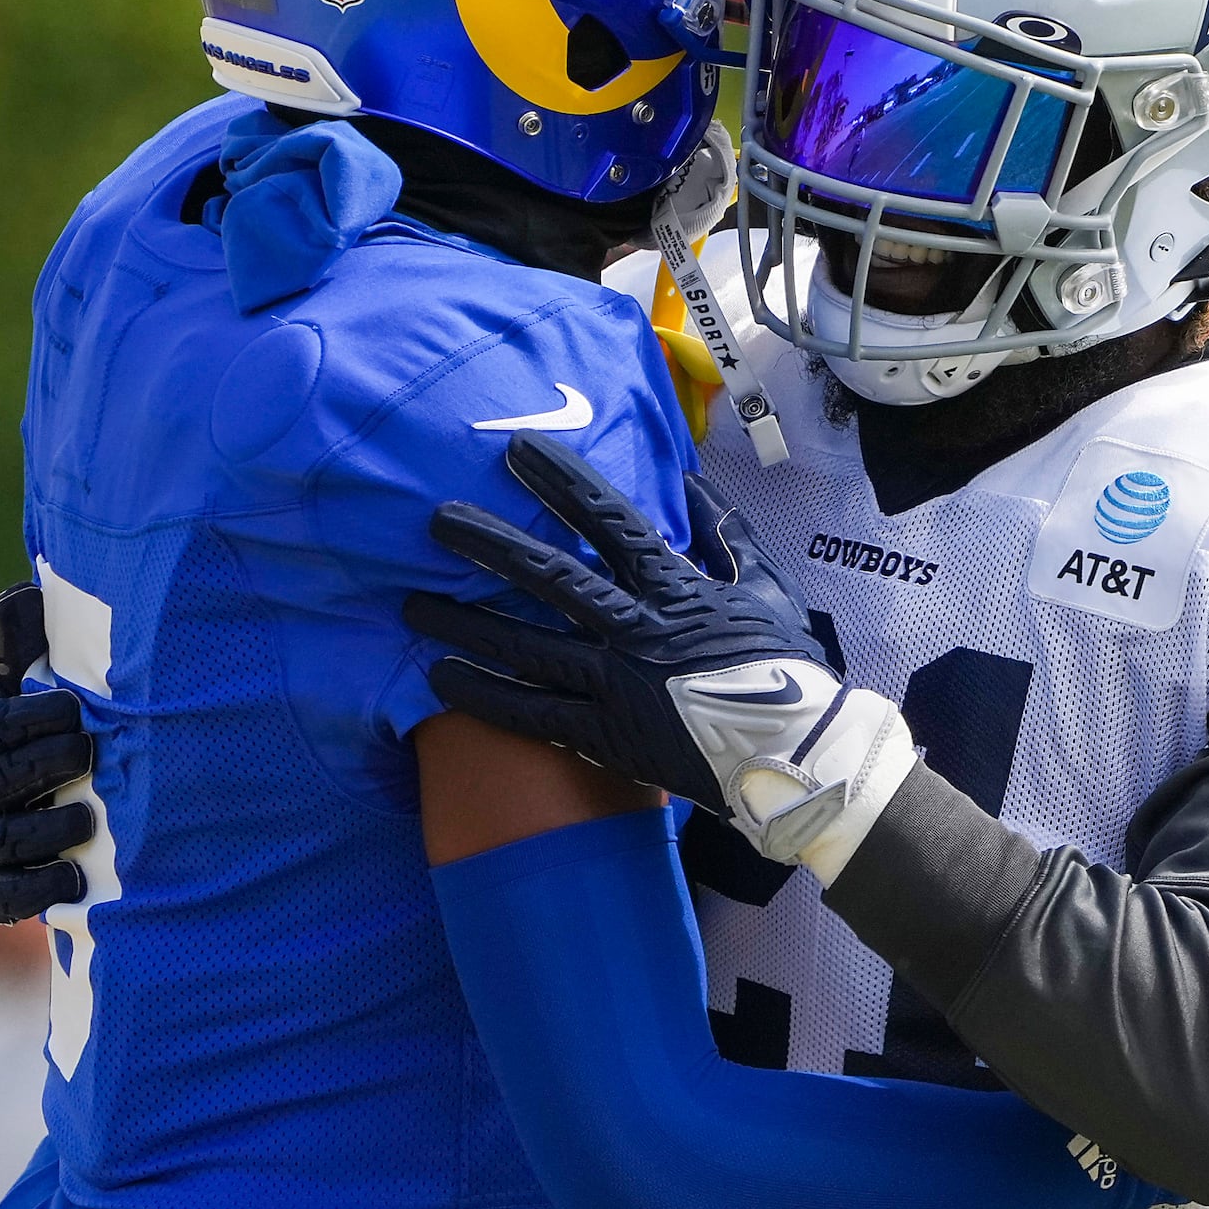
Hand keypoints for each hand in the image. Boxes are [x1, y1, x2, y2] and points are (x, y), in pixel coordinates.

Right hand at [0, 582, 94, 922]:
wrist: (36, 802)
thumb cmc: (38, 728)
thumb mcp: (25, 682)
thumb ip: (23, 645)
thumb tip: (22, 596)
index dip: (31, 718)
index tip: (75, 708)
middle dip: (45, 765)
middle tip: (88, 753)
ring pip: (7, 839)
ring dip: (48, 829)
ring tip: (87, 817)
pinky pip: (8, 896)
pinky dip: (39, 891)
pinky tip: (75, 880)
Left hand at [405, 433, 916, 866]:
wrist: (798, 754)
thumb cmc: (786, 669)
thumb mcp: (766, 587)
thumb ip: (725, 533)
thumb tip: (690, 482)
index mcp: (675, 588)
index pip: (609, 521)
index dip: (561, 484)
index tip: (518, 453)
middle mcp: (635, 630)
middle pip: (549, 578)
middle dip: (489, 546)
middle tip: (437, 521)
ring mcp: (615, 685)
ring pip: (525, 646)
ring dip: (465, 623)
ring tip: (411, 605)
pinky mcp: (605, 737)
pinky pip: (532, 713)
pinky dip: (484, 695)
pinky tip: (439, 678)